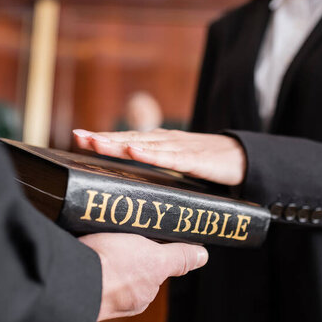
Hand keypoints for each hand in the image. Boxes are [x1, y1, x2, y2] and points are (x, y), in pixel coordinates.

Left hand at [73, 128, 246, 185]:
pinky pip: (171, 158)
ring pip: (145, 146)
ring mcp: (181, 148)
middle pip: (131, 139)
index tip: (79, 137)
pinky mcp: (196, 160)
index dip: (105, 138)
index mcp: (161, 143)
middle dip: (104, 138)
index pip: (128, 140)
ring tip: (97, 144)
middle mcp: (167, 141)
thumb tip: (132, 184)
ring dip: (120, 145)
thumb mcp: (178, 164)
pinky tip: (135, 153)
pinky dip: (152, 154)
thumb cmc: (207, 162)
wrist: (243, 157)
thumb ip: (158, 169)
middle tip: (78, 136)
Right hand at [80, 233, 207, 320]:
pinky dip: (84, 247)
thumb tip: (202, 257)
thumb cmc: (113, 270)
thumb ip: (177, 258)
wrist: (67, 278)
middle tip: (120, 228)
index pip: (151, 269)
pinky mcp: (72, 277)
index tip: (141, 233)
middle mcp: (118, 298)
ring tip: (100, 230)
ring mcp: (93, 289)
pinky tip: (83, 237)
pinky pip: (84, 258)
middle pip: (127, 264)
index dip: (148, 248)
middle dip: (124, 246)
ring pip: (104, 261)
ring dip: (103, 246)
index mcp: (139, 295)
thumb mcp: (154, 258)